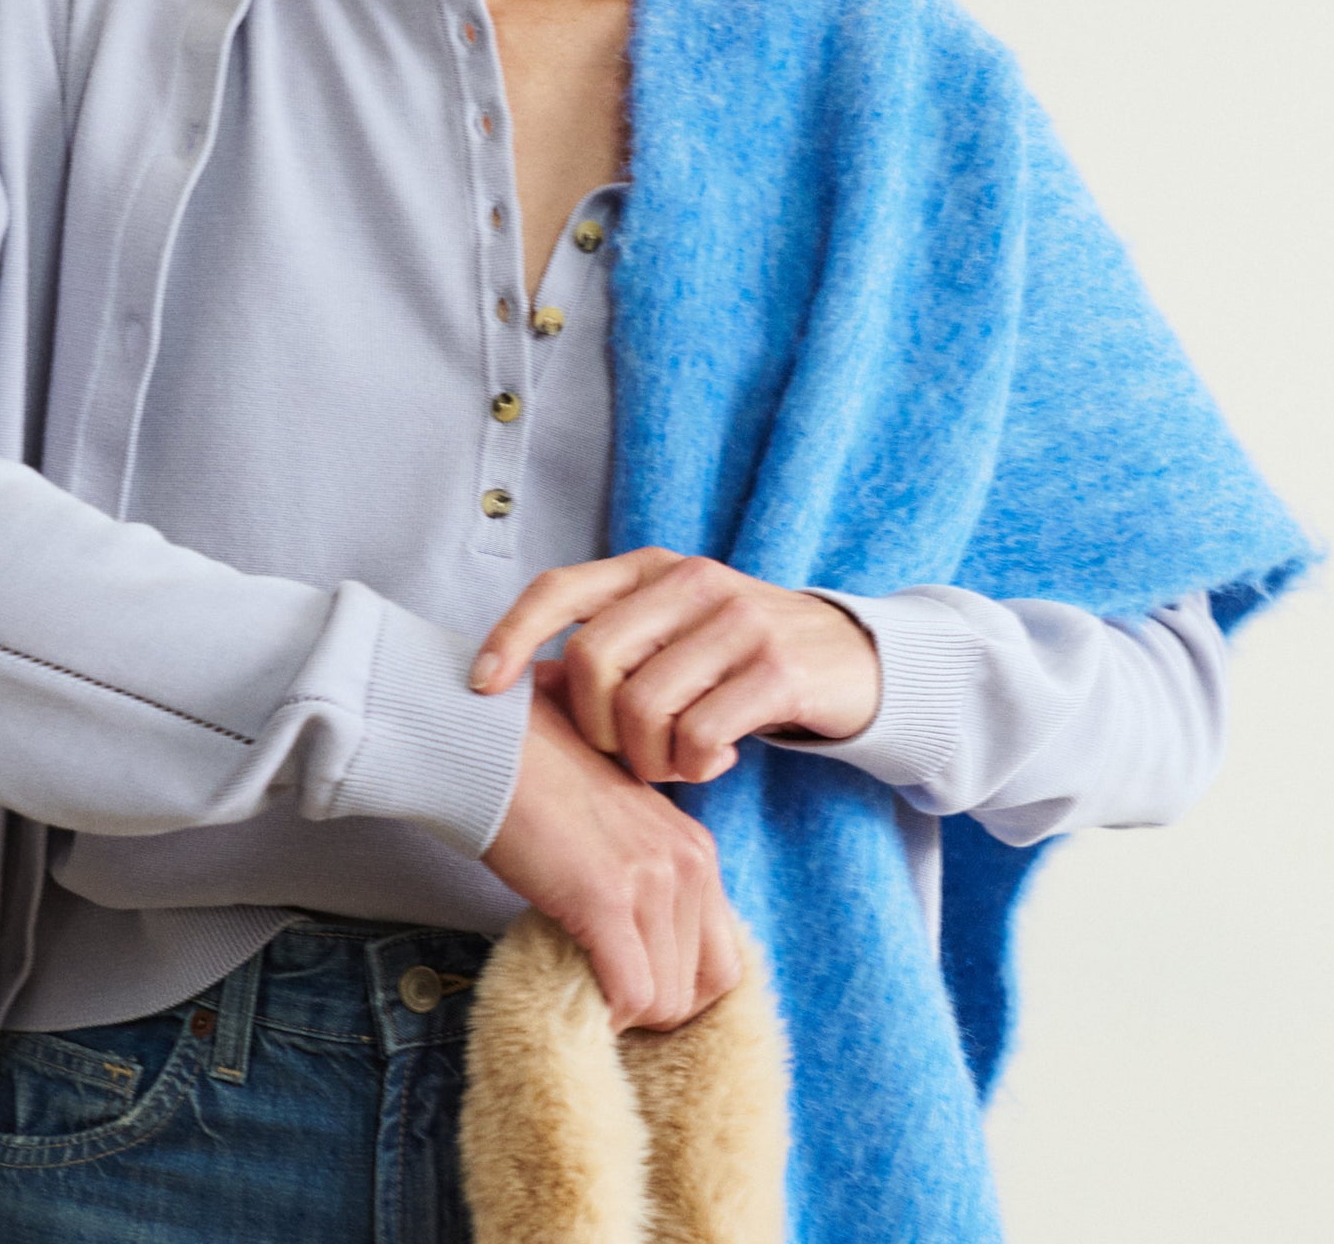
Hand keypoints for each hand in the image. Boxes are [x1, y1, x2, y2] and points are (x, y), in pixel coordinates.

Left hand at [471, 547, 881, 784]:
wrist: (853, 658)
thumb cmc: (738, 656)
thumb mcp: (673, 630)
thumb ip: (611, 644)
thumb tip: (516, 687)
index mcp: (650, 568)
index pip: (558, 589)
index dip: (510, 636)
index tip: (481, 688)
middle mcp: (690, 580)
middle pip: (591, 662)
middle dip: (595, 728)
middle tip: (629, 753)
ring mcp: (736, 620)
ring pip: (642, 707)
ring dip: (648, 759)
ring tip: (676, 761)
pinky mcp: (777, 668)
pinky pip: (699, 734)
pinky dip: (694, 765)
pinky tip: (713, 760)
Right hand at [482, 662, 742, 1032]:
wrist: (495, 752)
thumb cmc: (542, 794)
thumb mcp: (620, 834)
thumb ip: (647, 883)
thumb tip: (647, 961)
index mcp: (697, 850)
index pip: (721, 964)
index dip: (676, 992)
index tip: (629, 990)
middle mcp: (688, 862)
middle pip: (698, 990)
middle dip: (650, 1009)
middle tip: (601, 997)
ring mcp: (652, 879)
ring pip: (664, 1001)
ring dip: (624, 1014)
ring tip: (582, 990)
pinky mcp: (606, 897)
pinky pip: (629, 993)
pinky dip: (604, 1013)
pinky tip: (573, 996)